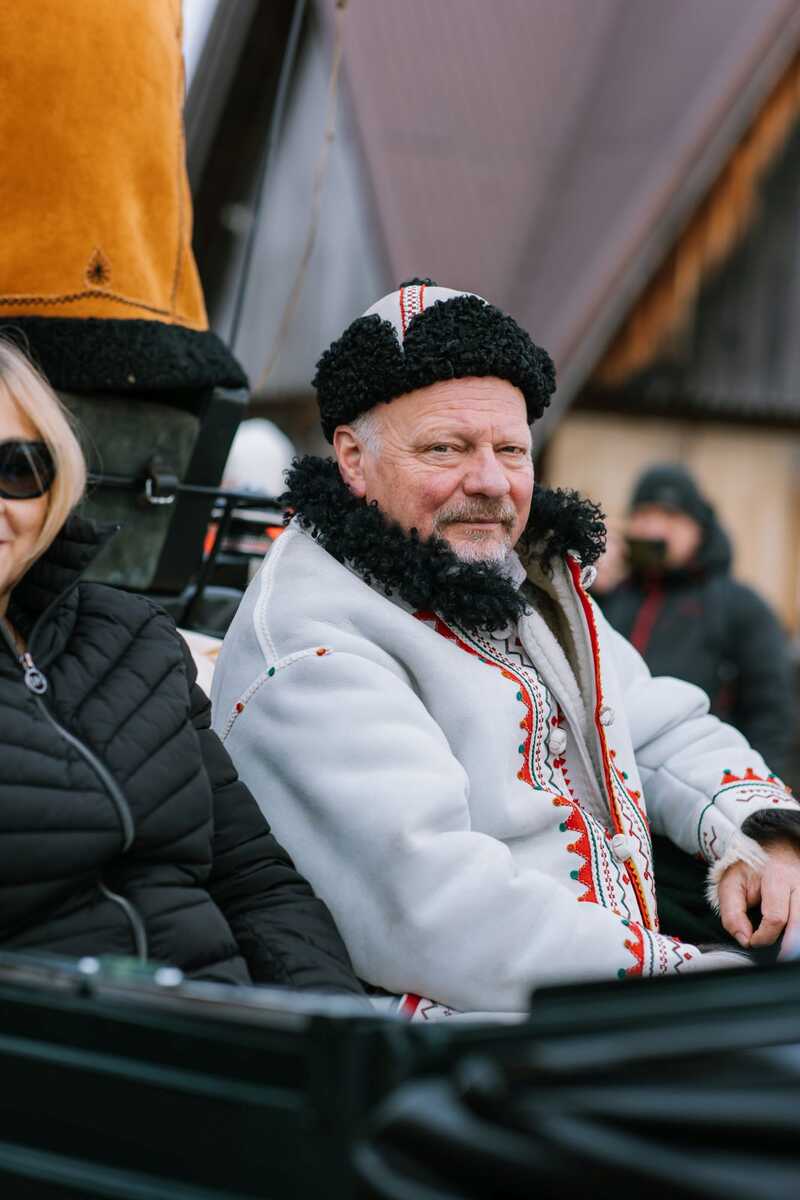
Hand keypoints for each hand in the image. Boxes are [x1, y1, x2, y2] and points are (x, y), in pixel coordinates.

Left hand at [718, 840, 799, 958]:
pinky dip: (798, 932)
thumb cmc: (751, 869)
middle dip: (788, 947)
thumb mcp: (731, 884)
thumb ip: (732, 912)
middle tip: (777, 958)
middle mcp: (799, 883)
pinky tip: (792, 938)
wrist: (773, 850)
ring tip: (786, 952)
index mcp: (777, 877)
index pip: (776, 918)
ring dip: (796, 941)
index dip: (764, 937)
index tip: (752, 941)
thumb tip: (744, 939)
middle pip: (799, 925)